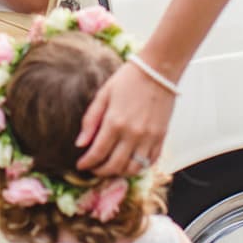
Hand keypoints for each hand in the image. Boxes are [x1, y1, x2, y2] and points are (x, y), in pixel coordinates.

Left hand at [75, 59, 175, 174]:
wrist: (158, 70)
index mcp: (115, 122)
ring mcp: (149, 138)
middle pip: (114, 166)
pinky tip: (129, 161)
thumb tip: (80, 144)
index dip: (87, 163)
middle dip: (100, 171)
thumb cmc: (128, 79)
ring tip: (111, 167)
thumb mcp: (103, 95)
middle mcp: (133, 134)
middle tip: (93, 169)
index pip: (97, 153)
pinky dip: (139, 166)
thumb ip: (90, 120)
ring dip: (120, 172)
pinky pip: (150, 161)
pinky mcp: (162, 137)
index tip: (81, 165)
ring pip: (133, 169)